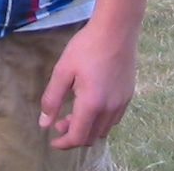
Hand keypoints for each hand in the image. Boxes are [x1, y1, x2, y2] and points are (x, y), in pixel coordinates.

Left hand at [37, 19, 136, 149]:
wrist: (116, 29)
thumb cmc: (86, 46)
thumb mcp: (63, 70)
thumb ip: (53, 99)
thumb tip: (44, 123)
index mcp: (92, 104)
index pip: (78, 137)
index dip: (64, 143)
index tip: (53, 141)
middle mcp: (110, 109)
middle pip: (91, 137)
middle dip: (74, 135)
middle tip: (59, 122)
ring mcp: (122, 103)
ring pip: (104, 129)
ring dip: (88, 128)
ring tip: (74, 113)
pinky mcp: (128, 95)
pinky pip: (114, 119)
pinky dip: (100, 120)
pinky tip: (92, 105)